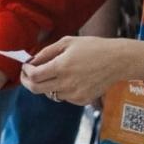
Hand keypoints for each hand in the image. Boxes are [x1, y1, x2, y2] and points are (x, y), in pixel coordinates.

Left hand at [21, 36, 143, 105]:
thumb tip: (31, 61)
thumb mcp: (68, 42)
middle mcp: (66, 84)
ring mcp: (74, 94)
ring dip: (47, 85)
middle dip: (28, 82)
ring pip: (50, 94)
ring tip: (55, 72)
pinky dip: (61, 89)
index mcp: (61, 67)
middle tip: (27, 75)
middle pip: (36, 89)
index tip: (25, 66)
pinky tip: (72, 78)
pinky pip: (64, 97)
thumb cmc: (93, 47)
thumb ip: (46, 52)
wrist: (118, 61)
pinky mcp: (82, 101)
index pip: (33, 76)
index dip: (25, 71)